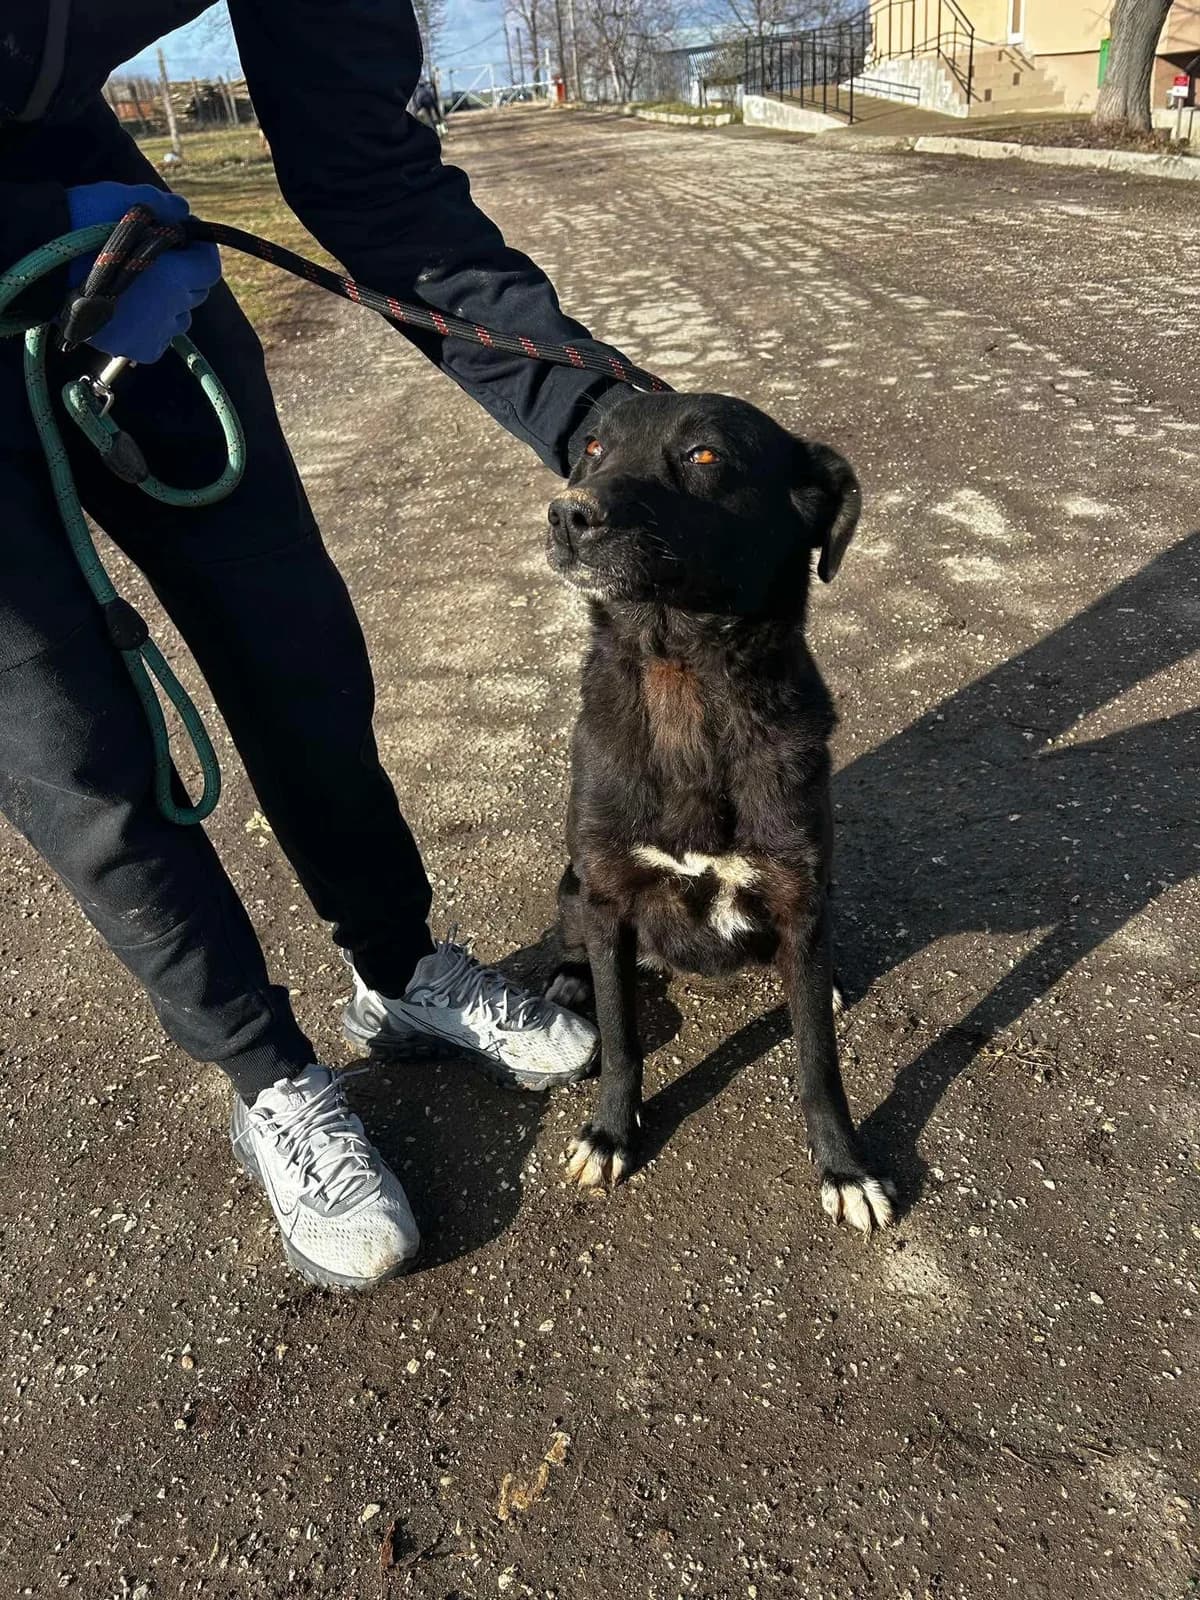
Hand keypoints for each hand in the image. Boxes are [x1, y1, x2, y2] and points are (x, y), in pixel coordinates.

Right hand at [65, 182, 220, 362]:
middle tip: (155, 259)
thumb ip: (165, 207)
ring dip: (169, 303)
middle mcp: (169, 311)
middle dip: (183, 274)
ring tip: (140, 286)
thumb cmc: (84, 225)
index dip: (199, 250)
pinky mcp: (138, 350)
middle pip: (196, 293)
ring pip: (180, 318)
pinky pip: (160, 338)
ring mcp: (154, 334)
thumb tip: (184, 214)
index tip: (183, 238)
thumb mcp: (128, 201)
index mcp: (175, 277)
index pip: (210, 267)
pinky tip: (131, 309)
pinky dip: (152, 325)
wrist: (43, 262)